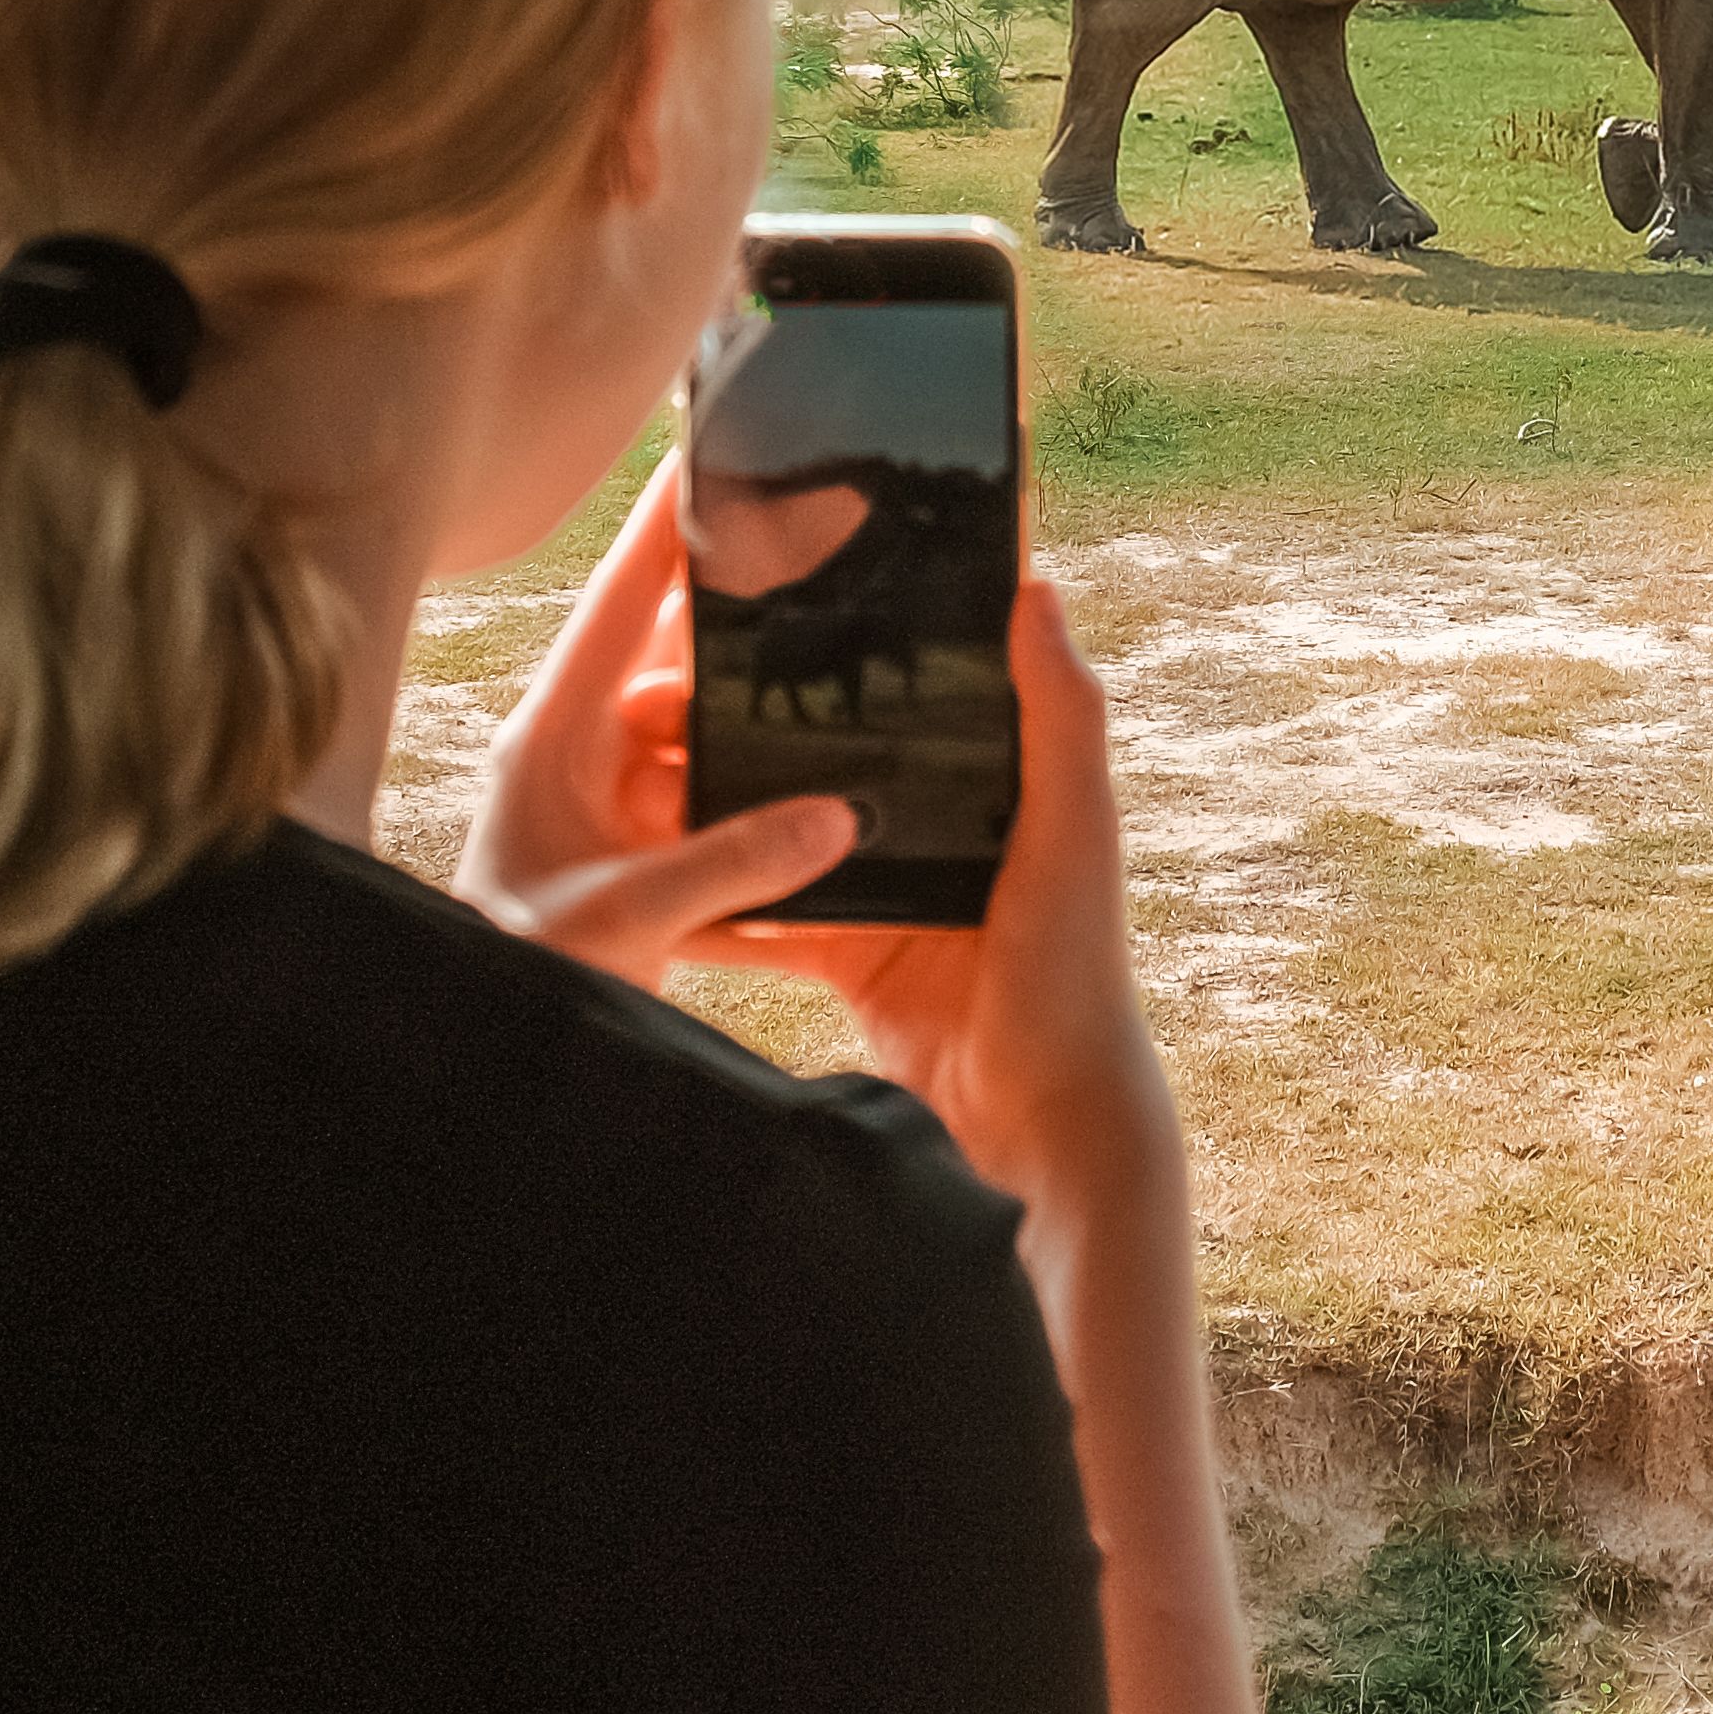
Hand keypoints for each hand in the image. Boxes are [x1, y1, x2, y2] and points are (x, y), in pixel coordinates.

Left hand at [456, 461, 857, 986]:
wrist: (474, 1057)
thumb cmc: (516, 976)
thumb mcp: (625, 919)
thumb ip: (732, 865)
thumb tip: (838, 813)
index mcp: (555, 737)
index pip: (622, 603)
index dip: (668, 525)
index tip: (711, 449)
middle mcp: (582, 754)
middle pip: (678, 663)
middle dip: (748, 635)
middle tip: (828, 582)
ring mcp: (608, 803)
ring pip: (702, 734)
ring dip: (760, 732)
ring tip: (844, 705)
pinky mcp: (635, 853)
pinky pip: (710, 802)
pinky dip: (758, 804)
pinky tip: (820, 804)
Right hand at [683, 566, 1176, 1210]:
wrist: (1038, 1126)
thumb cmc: (1075, 973)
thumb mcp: (1072, 831)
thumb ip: (1059, 718)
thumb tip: (1035, 587)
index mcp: (995, 776)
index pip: (915, 683)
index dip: (846, 640)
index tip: (763, 593)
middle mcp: (938, 821)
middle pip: (826, 751)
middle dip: (746, 720)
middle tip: (659, 694)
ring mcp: (884, 887)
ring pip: (780, 827)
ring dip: (717, 803)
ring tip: (637, 770)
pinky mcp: (844, 955)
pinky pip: (762, 918)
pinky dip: (709, 903)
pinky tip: (644, 877)